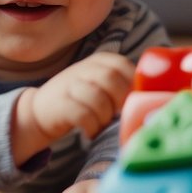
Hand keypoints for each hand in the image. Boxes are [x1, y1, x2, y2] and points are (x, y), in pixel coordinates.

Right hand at [16, 51, 132, 156]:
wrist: (39, 112)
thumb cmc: (80, 101)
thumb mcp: (101, 85)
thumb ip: (123, 85)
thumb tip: (152, 98)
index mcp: (99, 61)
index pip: (124, 65)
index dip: (133, 84)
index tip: (134, 101)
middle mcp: (84, 68)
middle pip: (112, 79)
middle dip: (120, 101)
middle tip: (118, 115)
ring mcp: (70, 85)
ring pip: (99, 98)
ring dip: (106, 117)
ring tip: (102, 124)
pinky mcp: (60, 104)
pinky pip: (84, 115)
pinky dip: (92, 127)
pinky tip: (91, 132)